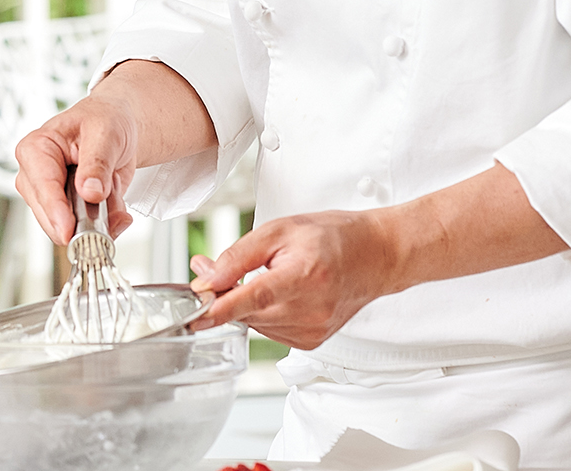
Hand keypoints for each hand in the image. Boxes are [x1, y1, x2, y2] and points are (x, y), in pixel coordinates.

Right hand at [13, 92, 138, 246]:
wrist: (118, 126)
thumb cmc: (105, 120)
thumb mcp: (105, 133)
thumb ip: (97, 163)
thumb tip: (90, 192)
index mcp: (36, 148)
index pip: (41, 186)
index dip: (56, 211)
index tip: (69, 231)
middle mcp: (35, 175)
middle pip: (49, 215)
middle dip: (84, 218)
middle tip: (113, 210)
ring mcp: (49, 195)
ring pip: (67, 227)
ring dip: (99, 218)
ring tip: (114, 191)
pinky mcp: (65, 209)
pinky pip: (82, 230)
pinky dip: (105, 222)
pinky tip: (114, 202)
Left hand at [190, 209, 400, 348]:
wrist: (374, 256)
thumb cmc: (331, 237)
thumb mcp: (279, 229)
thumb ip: (239, 255)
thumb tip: (206, 278)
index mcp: (305, 277)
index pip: (255, 297)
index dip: (222, 307)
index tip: (196, 315)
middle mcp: (311, 310)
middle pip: (249, 312)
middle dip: (225, 294)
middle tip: (213, 270)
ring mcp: (314, 330)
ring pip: (256, 324)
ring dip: (245, 304)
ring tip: (260, 275)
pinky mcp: (312, 341)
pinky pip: (271, 331)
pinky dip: (263, 314)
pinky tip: (277, 293)